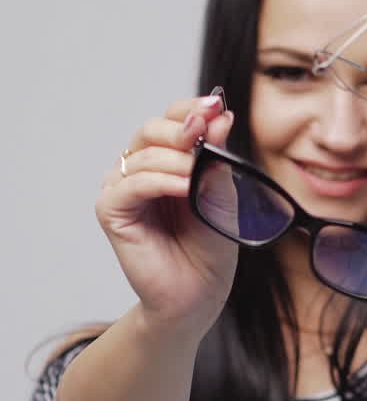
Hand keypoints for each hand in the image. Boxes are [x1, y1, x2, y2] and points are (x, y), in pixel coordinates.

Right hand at [97, 93, 238, 334]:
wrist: (199, 294)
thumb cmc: (209, 247)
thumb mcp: (221, 192)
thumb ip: (215, 155)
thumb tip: (219, 115)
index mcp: (166, 161)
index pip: (171, 119)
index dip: (191, 109)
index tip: (216, 106)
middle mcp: (139, 170)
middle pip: (151, 129)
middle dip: (180, 130)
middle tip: (203, 135)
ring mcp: (122, 190)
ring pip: (142, 155)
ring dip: (174, 161)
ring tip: (196, 177)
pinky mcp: (111, 211)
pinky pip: (131, 185)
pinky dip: (159, 181)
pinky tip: (183, 187)